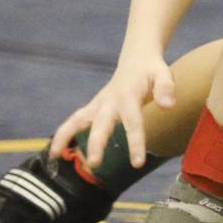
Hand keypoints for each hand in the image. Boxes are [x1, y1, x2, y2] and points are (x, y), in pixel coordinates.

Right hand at [48, 54, 175, 168]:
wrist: (137, 59)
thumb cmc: (152, 70)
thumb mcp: (163, 74)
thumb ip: (166, 89)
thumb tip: (168, 106)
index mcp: (128, 96)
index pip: (133, 123)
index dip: (135, 143)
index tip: (137, 163)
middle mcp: (109, 101)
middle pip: (100, 125)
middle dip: (96, 143)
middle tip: (94, 163)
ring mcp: (98, 104)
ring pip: (76, 120)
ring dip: (65, 136)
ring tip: (54, 156)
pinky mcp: (92, 108)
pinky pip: (74, 121)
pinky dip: (63, 134)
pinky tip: (55, 152)